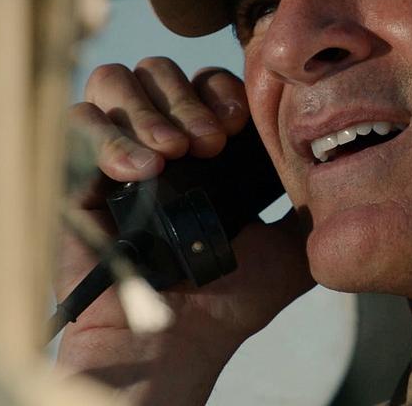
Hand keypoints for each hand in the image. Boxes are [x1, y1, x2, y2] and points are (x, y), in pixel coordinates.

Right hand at [56, 57, 312, 404]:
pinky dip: (109, 137)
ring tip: (173, 155)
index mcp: (203, 145)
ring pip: (114, 80)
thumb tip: (337, 172)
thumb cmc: (227, 301)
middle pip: (159, 69)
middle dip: (186, 97)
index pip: (206, 81)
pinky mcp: (74, 173)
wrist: (174, 342)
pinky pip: (76, 122)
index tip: (238, 125)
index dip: (221, 90)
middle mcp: (156, 138)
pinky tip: (141, 171)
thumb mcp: (290, 248)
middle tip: (209, 143)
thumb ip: (310, 207)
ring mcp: (112, 151)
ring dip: (148, 110)